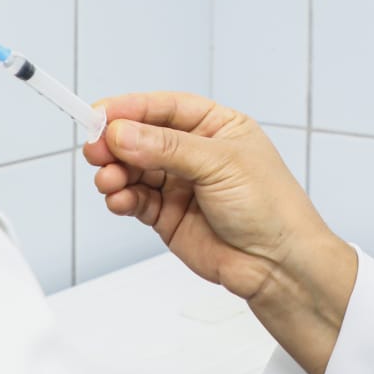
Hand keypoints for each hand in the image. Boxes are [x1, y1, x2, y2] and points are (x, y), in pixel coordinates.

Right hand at [84, 93, 356, 373]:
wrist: (278, 265)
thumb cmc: (270, 207)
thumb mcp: (220, 164)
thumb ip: (167, 148)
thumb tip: (123, 133)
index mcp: (216, 126)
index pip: (165, 108)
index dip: (130, 109)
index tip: (100, 114)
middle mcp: (195, 152)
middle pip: (142, 137)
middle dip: (115, 143)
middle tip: (95, 150)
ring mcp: (180, 184)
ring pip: (133, 169)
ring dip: (115, 172)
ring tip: (109, 181)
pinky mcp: (167, 215)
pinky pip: (134, 199)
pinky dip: (121, 197)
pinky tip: (119, 199)